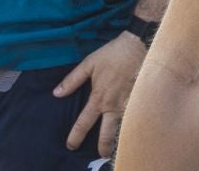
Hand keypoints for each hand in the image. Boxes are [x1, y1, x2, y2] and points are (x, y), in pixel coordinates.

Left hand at [53, 30, 147, 155]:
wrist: (139, 44)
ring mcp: (129, 103)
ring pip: (124, 127)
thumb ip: (72, 80)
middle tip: (101, 155)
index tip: (71, 145)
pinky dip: (133, 124)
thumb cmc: (113, 54)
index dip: (75, 136)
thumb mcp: (89, 63)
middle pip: (107, 133)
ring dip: (120, 138)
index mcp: (99, 98)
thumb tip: (56, 94)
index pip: (84, 122)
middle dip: (103, 147)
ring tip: (118, 146)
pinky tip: (133, 127)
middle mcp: (113, 105)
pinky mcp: (141, 98)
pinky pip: (136, 116)